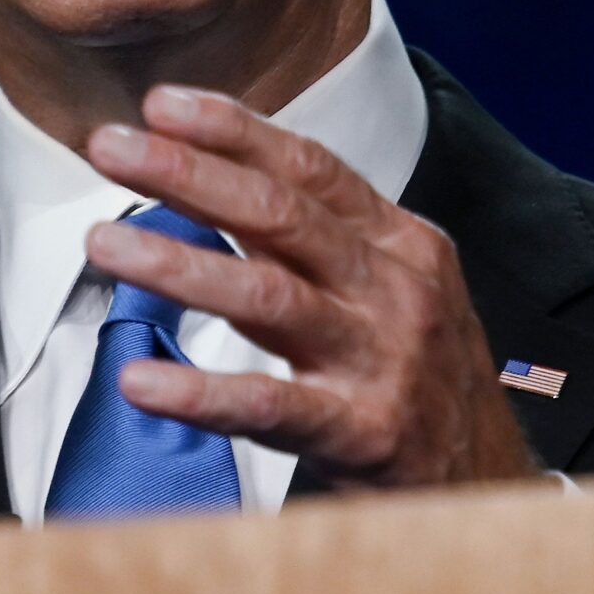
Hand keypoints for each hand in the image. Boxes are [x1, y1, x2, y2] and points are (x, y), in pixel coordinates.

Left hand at [81, 86, 544, 489]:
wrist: (489, 490)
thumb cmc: (418, 379)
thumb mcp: (387, 290)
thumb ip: (313, 239)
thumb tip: (211, 176)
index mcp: (400, 243)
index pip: (310, 167)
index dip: (233, 130)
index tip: (161, 103)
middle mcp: (396, 290)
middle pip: (280, 215)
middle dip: (187, 173)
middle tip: (109, 147)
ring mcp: (383, 360)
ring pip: (266, 296)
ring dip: (176, 265)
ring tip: (104, 244)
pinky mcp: (363, 433)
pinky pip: (269, 406)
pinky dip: (200, 391)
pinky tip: (140, 381)